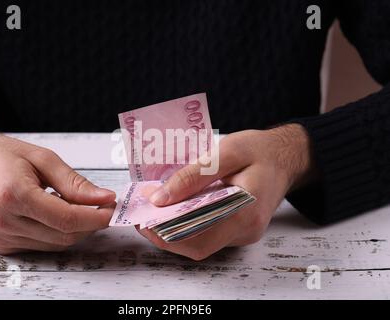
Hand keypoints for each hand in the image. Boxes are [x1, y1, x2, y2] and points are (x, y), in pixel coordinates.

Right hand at [0, 126, 115, 254]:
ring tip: (81, 208)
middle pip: (64, 235)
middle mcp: (4, 220)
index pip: (67, 218)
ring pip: (56, 244)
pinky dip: (57, 233)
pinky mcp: (0, 244)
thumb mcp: (42, 158)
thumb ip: (75, 183)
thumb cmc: (0, 156)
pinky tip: (58, 214)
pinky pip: (42, 245)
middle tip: (103, 207)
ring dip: (76, 230)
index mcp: (14, 194)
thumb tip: (104, 198)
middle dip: (90, 224)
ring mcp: (0, 236)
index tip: (112, 208)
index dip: (95, 217)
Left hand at [138, 124, 315, 260]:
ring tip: (154, 207)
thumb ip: (194, 175)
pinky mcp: (238, 228)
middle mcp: (245, 231)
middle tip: (143, 212)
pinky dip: (187, 224)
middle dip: (164, 234)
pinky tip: (175, 206)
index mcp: (245, 213)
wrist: (285, 156)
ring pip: (200, 242)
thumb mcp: (227, 152)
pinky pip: (208, 233)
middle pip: (196, 246)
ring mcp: (243, 233)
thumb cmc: (259, 151)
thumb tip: (160, 198)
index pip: (199, 240)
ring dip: (173, 229)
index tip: (144, 218)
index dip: (166, 236)